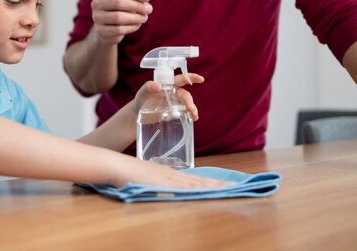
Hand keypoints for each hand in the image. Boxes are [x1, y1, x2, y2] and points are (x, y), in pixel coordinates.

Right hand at [91, 0, 151, 44]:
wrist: (107, 30)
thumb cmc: (119, 11)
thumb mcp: (126, 1)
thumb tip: (146, 3)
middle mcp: (96, 3)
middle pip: (118, 2)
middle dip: (137, 5)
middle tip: (149, 9)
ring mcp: (97, 17)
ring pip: (119, 17)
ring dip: (136, 18)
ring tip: (145, 17)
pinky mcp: (101, 31)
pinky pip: (119, 29)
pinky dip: (132, 27)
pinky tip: (137, 25)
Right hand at [114, 156, 228, 188]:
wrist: (117, 166)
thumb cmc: (126, 174)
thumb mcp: (143, 180)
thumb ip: (152, 184)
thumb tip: (157, 188)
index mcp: (170, 176)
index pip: (196, 181)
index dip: (211, 183)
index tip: (225, 185)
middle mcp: (174, 177)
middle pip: (202, 181)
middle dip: (221, 184)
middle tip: (239, 185)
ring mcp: (172, 179)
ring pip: (200, 184)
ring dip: (218, 186)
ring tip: (234, 187)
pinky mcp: (168, 183)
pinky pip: (192, 187)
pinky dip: (205, 188)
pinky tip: (215, 189)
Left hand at [130, 73, 203, 121]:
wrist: (138, 114)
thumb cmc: (141, 99)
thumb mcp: (143, 92)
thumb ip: (148, 87)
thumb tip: (158, 86)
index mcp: (167, 85)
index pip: (181, 79)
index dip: (191, 77)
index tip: (201, 79)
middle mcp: (173, 93)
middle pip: (184, 94)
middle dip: (189, 100)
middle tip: (190, 108)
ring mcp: (174, 103)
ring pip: (187, 103)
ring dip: (192, 108)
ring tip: (194, 116)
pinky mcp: (174, 112)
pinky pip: (185, 112)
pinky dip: (190, 115)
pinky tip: (192, 119)